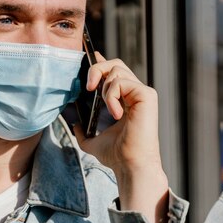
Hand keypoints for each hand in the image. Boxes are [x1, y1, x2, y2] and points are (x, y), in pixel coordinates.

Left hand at [73, 53, 165, 188]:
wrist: (129, 165)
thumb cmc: (117, 156)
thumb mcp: (93, 141)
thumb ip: (84, 131)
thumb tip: (74, 125)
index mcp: (126, 100)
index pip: (115, 72)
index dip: (101, 62)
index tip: (90, 56)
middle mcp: (136, 94)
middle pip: (115, 64)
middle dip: (97, 69)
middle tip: (88, 87)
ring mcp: (143, 93)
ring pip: (117, 70)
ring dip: (105, 88)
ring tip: (108, 109)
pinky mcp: (147, 95)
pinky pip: (122, 82)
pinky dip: (112, 95)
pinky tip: (116, 113)